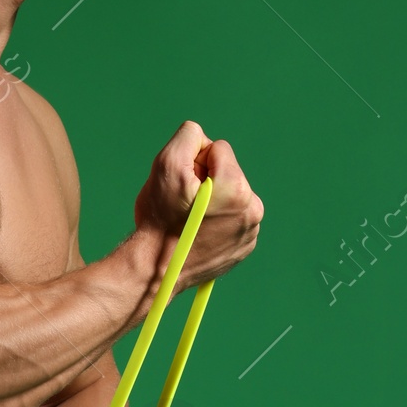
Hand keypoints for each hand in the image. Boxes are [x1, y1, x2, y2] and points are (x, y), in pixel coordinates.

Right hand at [134, 119, 263, 295]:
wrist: (155, 270)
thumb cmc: (158, 219)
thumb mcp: (165, 163)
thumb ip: (189, 136)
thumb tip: (204, 141)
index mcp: (236, 187)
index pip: (218, 149)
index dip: (195, 162)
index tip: (183, 186)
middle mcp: (252, 209)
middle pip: (228, 173)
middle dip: (206, 182)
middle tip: (184, 205)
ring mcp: (250, 231)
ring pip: (230, 197)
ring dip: (212, 202)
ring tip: (190, 221)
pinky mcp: (245, 247)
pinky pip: (232, 220)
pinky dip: (217, 222)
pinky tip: (198, 233)